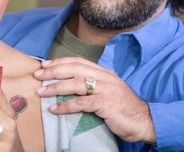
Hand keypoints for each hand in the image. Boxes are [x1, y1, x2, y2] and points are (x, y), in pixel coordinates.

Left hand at [34, 57, 155, 143]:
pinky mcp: (106, 104)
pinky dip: (66, 105)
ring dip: (55, 87)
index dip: (60, 61)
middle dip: (53, 70)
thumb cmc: (124, 108)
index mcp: (104, 72)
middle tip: (38, 75)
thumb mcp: (109, 91)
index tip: (45, 64)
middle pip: (74, 68)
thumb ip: (93, 85)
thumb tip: (70, 85)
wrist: (145, 121)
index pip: (78, 61)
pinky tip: (55, 109)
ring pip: (75, 83)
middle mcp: (104, 77)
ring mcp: (106, 89)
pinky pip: (81, 103)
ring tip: (41, 92)